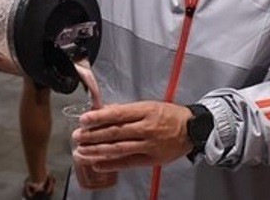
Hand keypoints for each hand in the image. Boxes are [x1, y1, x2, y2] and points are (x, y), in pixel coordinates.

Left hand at [72, 101, 191, 170]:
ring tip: (81, 152)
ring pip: (119, 148)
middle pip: (115, 132)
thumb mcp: (149, 105)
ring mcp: (149, 145)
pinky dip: (112, 164)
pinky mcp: (152, 159)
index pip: (118, 114)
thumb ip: (126, 110)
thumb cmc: (169, 115)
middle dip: (93, 135)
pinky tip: (97, 164)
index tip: (83, 120)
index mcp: (145, 111)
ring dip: (97, 150)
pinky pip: (128, 162)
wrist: (192, 129)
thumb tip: (103, 112)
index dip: (99, 117)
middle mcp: (146, 128)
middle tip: (77, 137)